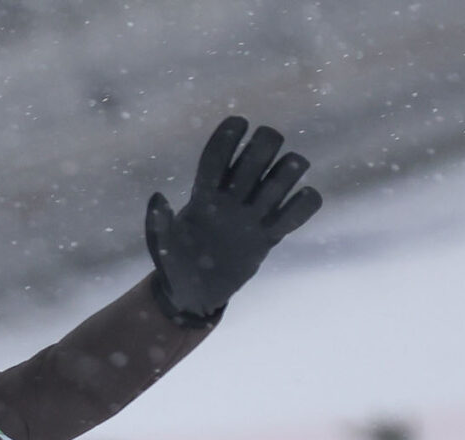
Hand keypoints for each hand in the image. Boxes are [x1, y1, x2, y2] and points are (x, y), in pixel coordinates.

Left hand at [145, 117, 322, 323]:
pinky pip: (298, 212)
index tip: (240, 123)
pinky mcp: (271, 234)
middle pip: (257, 154)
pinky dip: (306, 203)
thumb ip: (159, 224)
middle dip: (265, 144)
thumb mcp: (162, 246)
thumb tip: (158, 198)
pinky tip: (299, 205)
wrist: (195, 292)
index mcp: (204, 194)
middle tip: (265, 157)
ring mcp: (254, 214)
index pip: (217, 155)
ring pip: (283, 175)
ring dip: (289, 169)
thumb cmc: (175, 263)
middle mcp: (233, 197)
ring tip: (282, 183)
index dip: (229, 135)